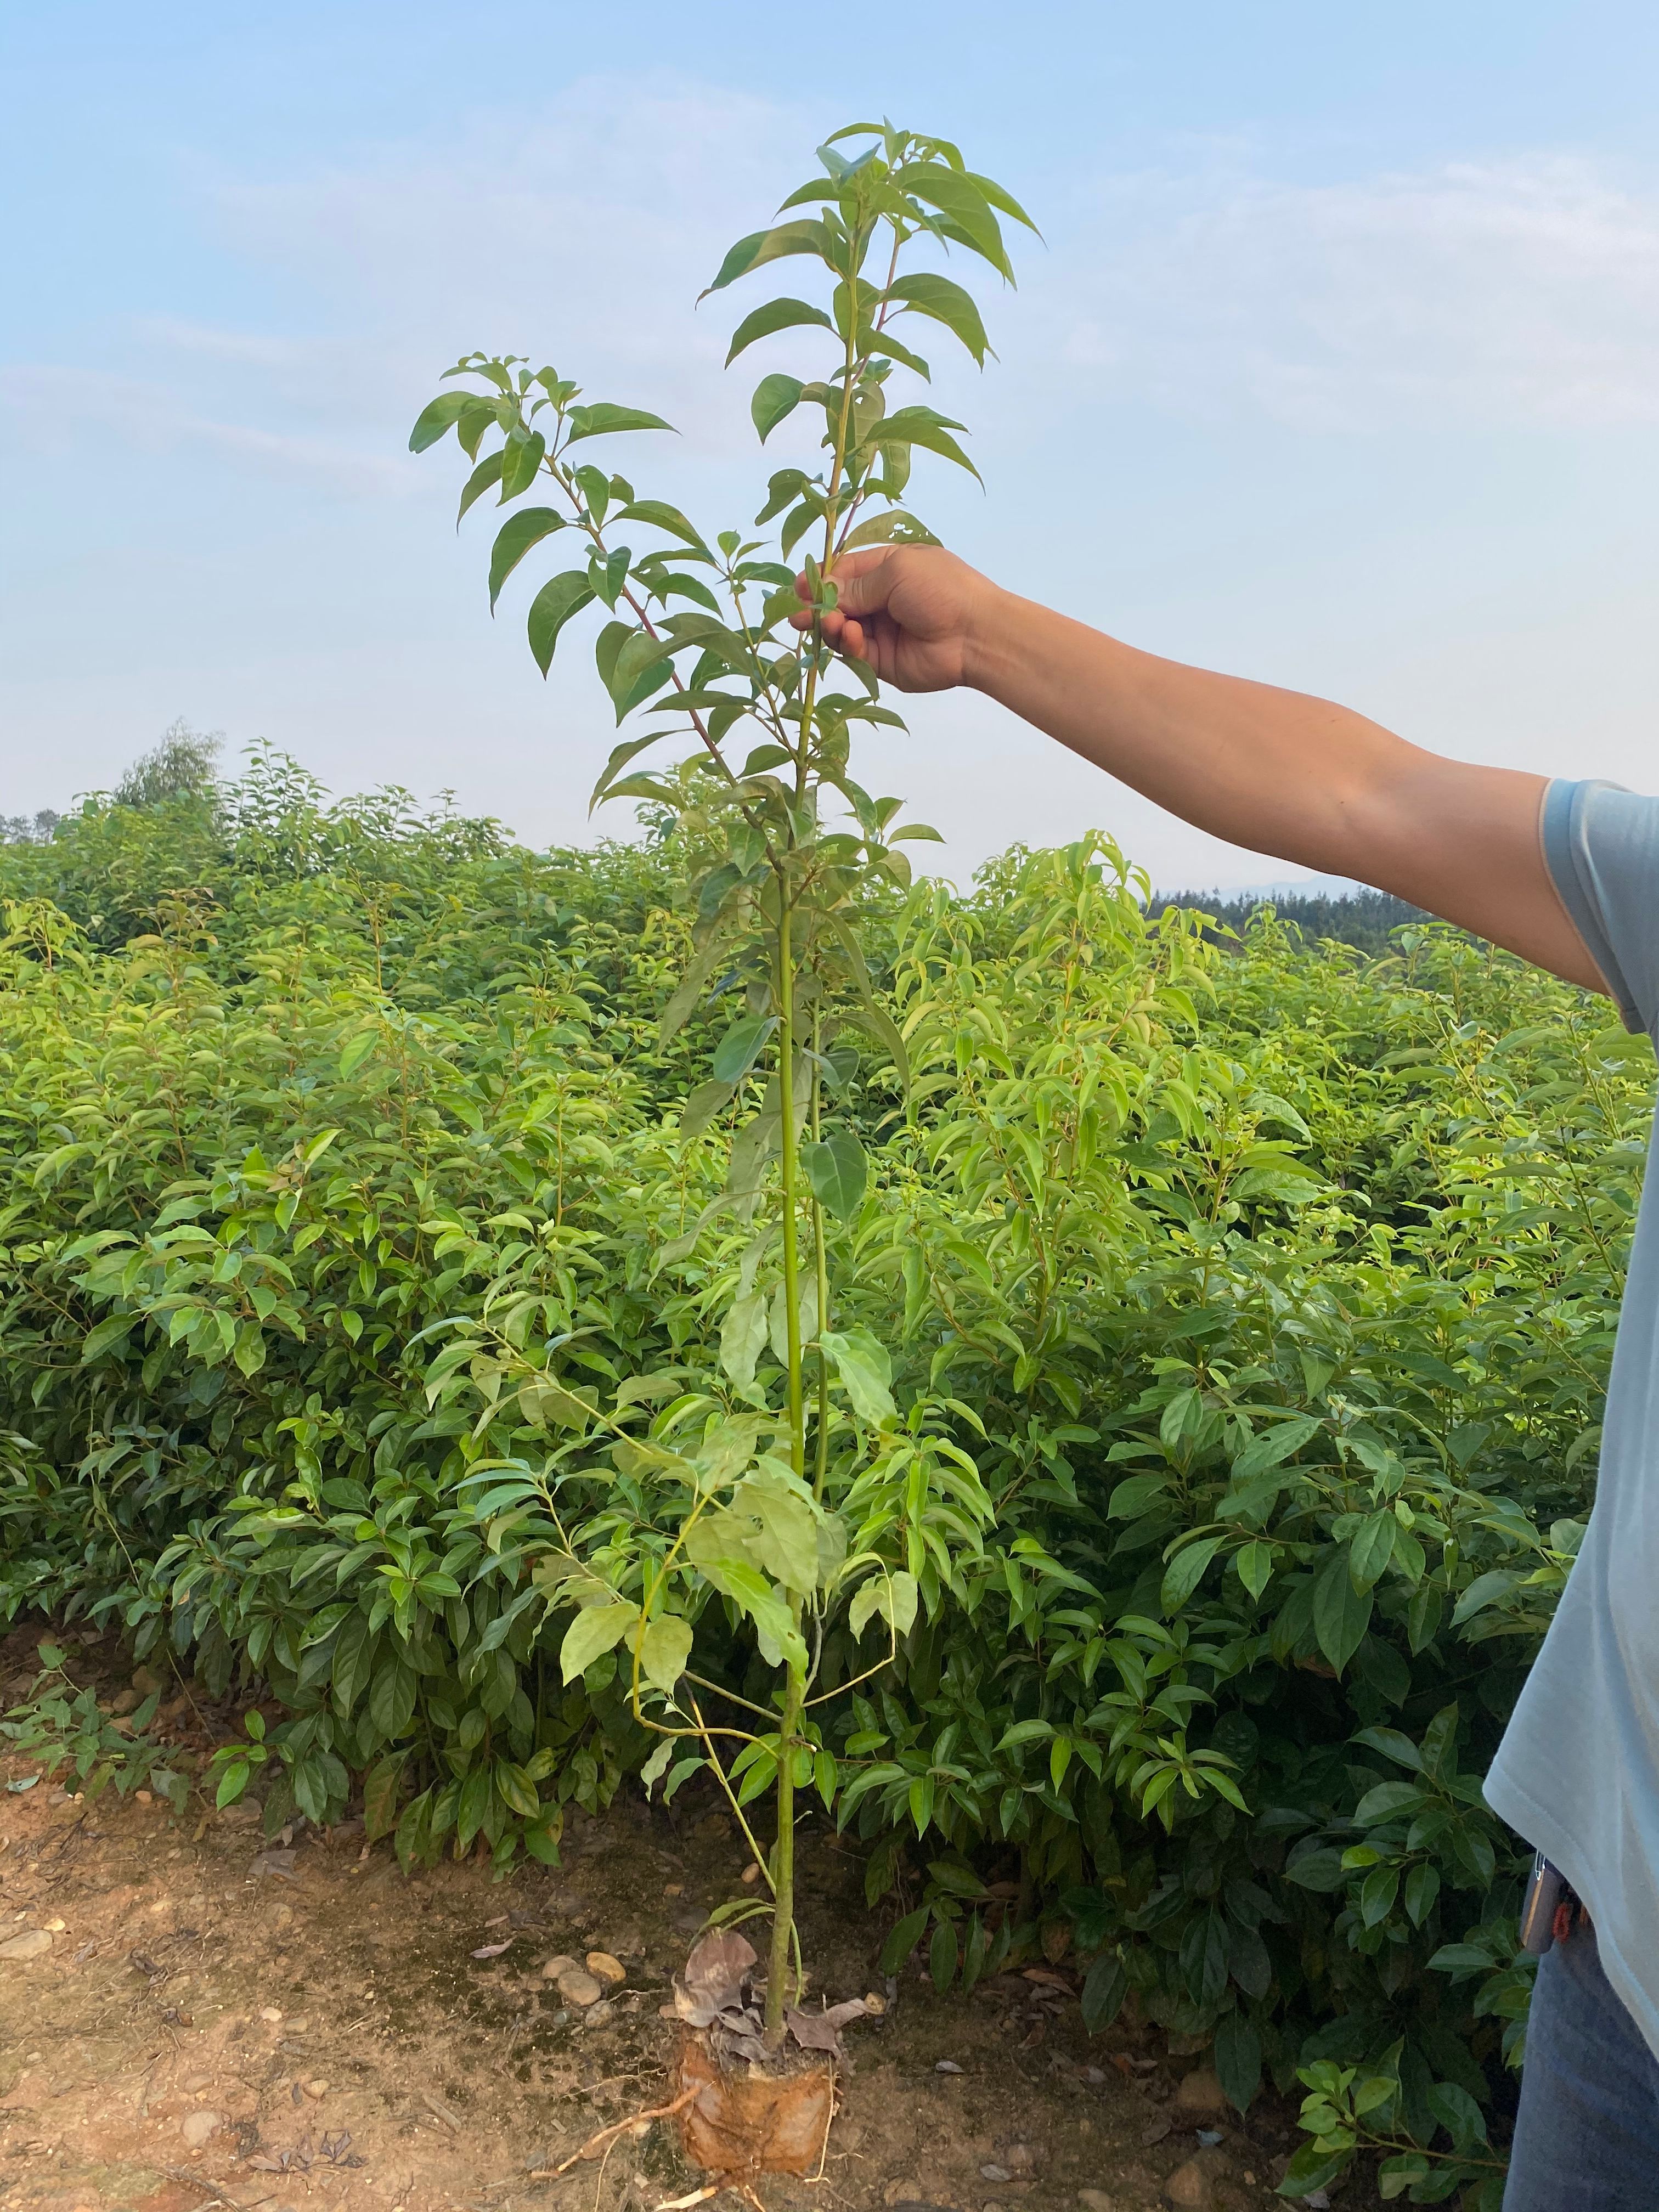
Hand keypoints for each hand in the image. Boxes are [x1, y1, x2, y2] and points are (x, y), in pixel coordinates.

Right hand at [789, 545, 999, 692]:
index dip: (822, 579)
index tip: (800, 586)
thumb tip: (822, 589)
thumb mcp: (896, 571)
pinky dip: (847, 643)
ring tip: (830, 623)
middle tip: (798, 613)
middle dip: (819, 607)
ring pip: (842, 630)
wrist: (977, 634)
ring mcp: (882, 631)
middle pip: (839, 603)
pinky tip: (849, 635)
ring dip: (831, 625)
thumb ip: (857, 584)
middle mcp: (883, 599)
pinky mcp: (883, 661)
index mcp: (889, 569)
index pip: (846, 572)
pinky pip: (855, 653)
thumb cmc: (942, 589)